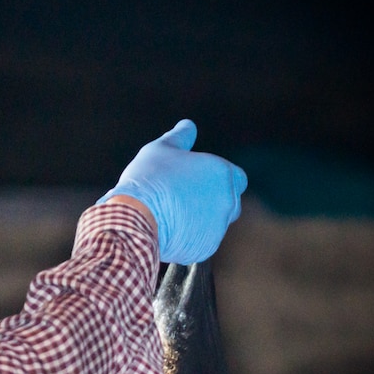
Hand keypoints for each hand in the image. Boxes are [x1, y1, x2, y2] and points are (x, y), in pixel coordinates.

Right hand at [98, 119, 247, 263]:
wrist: (135, 217)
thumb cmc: (149, 178)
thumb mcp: (160, 149)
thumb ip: (180, 137)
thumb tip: (188, 125)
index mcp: (222, 173)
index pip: (237, 178)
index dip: (219, 179)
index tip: (199, 181)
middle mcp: (228, 201)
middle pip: (229, 201)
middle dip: (212, 200)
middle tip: (183, 198)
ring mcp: (218, 227)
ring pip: (215, 223)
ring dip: (200, 219)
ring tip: (171, 213)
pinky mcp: (206, 248)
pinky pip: (202, 241)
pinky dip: (190, 236)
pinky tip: (169, 228)